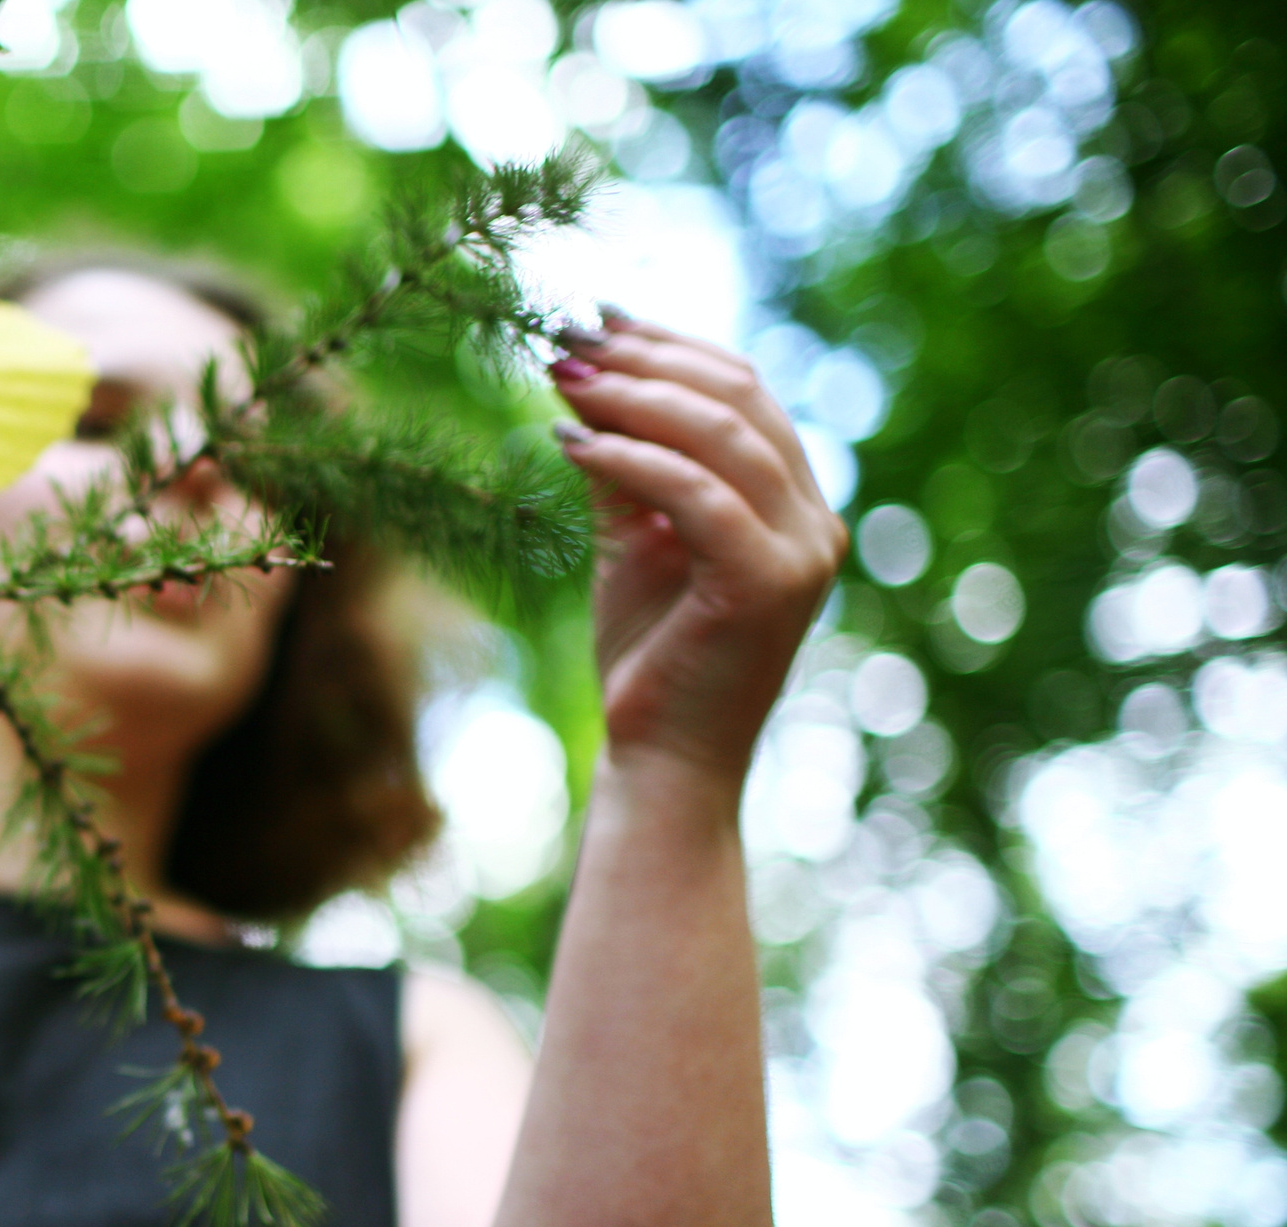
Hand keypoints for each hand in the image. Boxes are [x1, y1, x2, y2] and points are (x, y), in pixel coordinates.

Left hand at [549, 312, 848, 796]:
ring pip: (721, 436)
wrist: (662, 759)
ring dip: (632, 395)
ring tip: (560, 374)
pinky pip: (695, 495)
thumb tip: (583, 377)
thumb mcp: (632, 542)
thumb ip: (624, 467)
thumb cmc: (649, 657)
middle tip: (568, 333)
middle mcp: (816, 520)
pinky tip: (568, 440)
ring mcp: (803, 551)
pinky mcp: (767, 582)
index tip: (596, 317)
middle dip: (647, 357)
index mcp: (796, 503)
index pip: (743, 392)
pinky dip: (629, 458)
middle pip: (737, 398)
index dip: (669, 345)